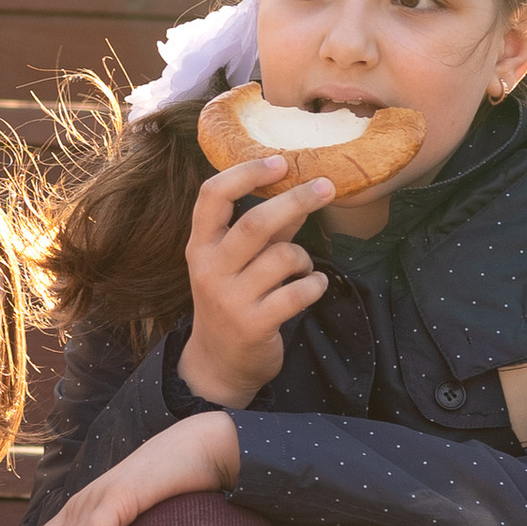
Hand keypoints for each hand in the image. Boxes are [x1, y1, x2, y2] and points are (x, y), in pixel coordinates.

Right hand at [179, 154, 330, 406]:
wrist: (218, 363)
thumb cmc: (231, 301)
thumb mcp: (235, 263)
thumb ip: (262, 230)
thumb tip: (299, 190)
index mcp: (200, 246)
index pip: (212, 196)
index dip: (246, 174)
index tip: (278, 162)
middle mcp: (210, 269)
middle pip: (255, 223)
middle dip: (296, 201)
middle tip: (326, 187)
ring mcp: (231, 298)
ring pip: (282, 257)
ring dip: (305, 258)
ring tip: (305, 268)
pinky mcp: (255, 324)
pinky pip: (297, 293)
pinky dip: (315, 285)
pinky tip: (314, 287)